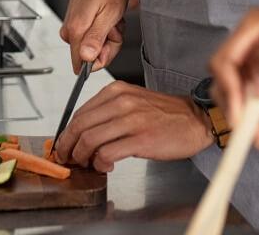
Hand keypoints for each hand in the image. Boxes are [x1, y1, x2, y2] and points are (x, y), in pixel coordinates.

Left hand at [54, 81, 213, 172]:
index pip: (79, 112)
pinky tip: (106, 166)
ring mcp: (131, 120)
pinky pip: (107, 153)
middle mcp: (122, 102)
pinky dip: (100, 163)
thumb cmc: (164, 115)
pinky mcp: (141, 139)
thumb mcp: (133, 102)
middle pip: (79, 126)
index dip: (66, 133)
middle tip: (67, 158)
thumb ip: (108, 113)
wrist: (195, 120)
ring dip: (82, 156)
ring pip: (89, 139)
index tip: (64, 146)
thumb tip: (83, 133)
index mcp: (116, 91)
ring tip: (86, 164)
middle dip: (68, 146)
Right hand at [60, 0, 130, 71]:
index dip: (103, 56)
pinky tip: (108, 17)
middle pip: (91, 56)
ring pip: (94, 46)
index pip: (84, 64)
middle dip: (109, 44)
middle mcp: (70, 30)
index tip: (112, 40)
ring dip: (109, 35)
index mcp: (76, 29)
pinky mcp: (76, 23)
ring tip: (112, 18)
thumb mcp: (110, 12)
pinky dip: (105, 29)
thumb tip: (86, 58)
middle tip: (115, 25)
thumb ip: (97, 37)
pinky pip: (93, 36)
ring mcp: (72, 27)